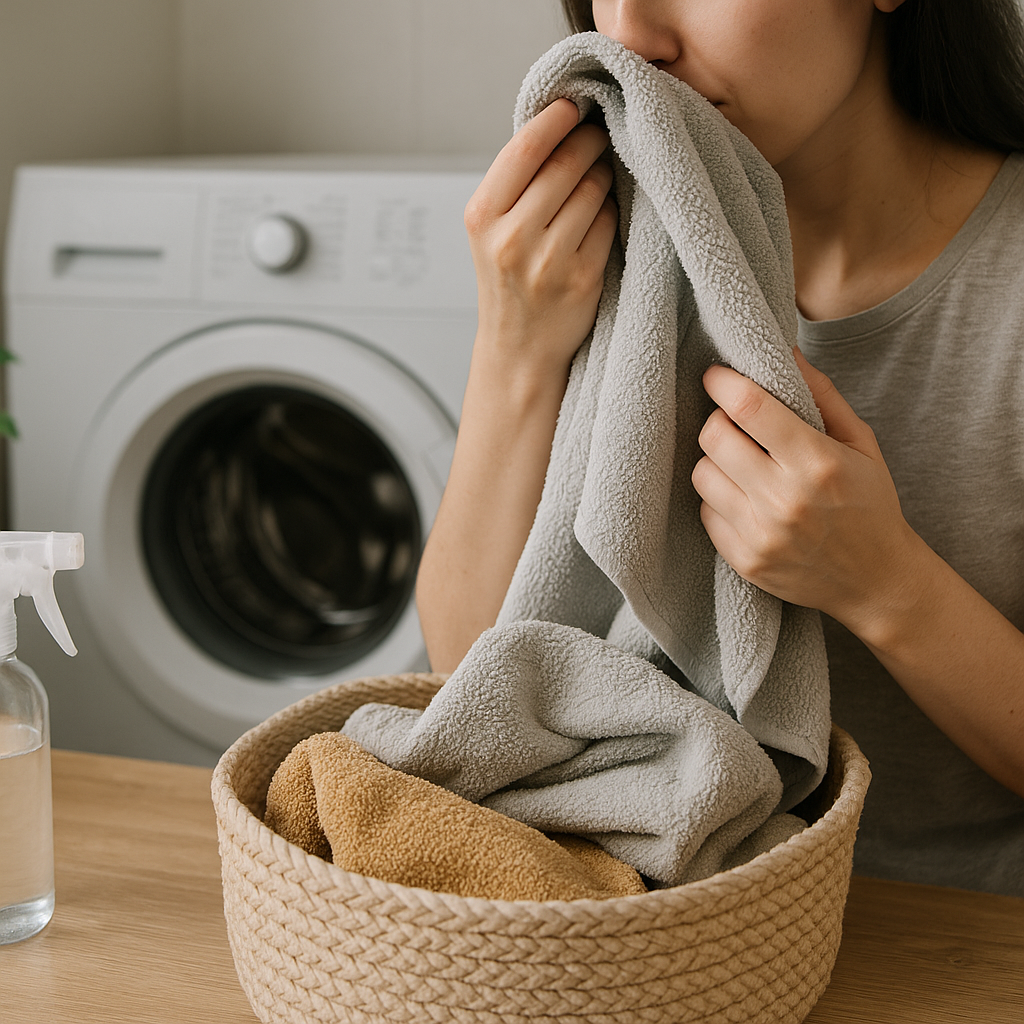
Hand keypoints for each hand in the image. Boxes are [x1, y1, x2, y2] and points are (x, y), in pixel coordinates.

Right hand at [464, 98, 618, 381]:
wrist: (519, 349)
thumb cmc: (509, 283)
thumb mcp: (489, 232)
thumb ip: (514, 184)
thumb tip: (559, 123)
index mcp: (482, 217)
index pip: (525, 148)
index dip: (557, 118)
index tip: (574, 104)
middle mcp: (512, 239)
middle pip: (565, 165)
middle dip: (588, 141)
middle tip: (599, 133)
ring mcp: (549, 262)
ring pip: (591, 190)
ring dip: (603, 174)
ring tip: (601, 174)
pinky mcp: (583, 279)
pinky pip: (608, 222)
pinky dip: (609, 211)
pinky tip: (601, 215)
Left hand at [691, 349, 919, 635]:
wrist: (876, 582)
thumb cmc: (870, 503)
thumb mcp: (861, 443)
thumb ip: (822, 394)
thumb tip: (784, 349)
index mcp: (817, 462)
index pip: (749, 408)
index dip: (723, 383)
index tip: (715, 374)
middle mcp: (785, 499)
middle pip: (714, 437)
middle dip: (718, 420)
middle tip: (732, 422)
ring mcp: (761, 534)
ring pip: (702, 473)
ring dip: (715, 461)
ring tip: (741, 463)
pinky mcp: (744, 560)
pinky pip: (705, 512)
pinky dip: (718, 499)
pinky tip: (744, 498)